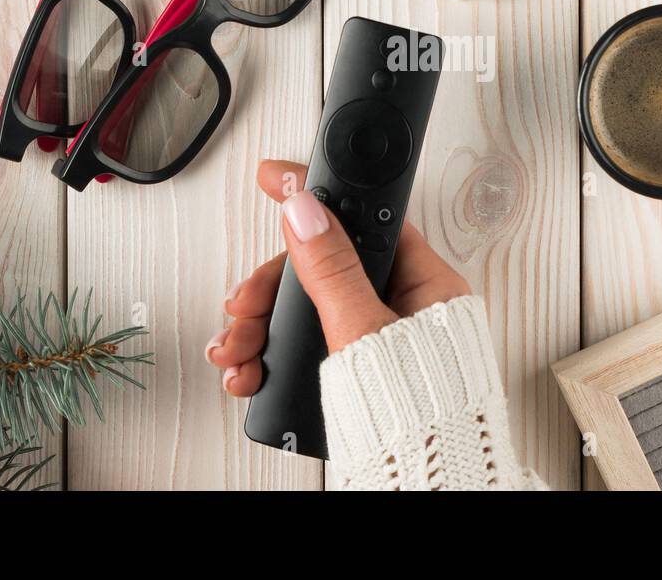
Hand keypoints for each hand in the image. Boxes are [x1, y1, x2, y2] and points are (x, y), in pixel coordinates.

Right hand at [205, 159, 470, 395]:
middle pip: (322, 269)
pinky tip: (249, 372)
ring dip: (259, 327)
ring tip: (236, 352)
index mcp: (425, 285)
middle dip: (268, 289)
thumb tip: (306, 210)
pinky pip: (306, 347)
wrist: (422, 484)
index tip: (275, 177)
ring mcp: (377, 340)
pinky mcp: (356, 372)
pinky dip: (271, 357)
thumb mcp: (363, 330)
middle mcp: (403, 308)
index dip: (315, 198)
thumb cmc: (421, 417)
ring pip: (305, 310)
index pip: (363, 220)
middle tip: (241, 308)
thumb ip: (331, 269)